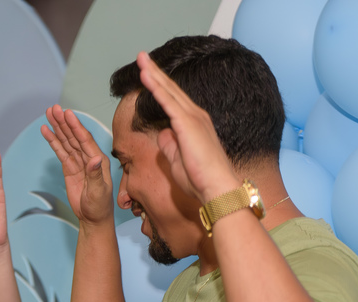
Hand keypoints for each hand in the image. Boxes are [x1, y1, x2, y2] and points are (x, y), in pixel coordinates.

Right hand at [40, 105, 114, 226]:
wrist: (93, 218)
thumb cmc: (99, 206)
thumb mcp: (99, 192)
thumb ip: (96, 175)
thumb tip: (95, 159)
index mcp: (98, 160)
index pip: (85, 140)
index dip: (75, 126)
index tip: (67, 114)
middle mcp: (89, 157)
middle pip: (74, 136)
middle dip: (64, 122)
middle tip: (54, 109)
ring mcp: (78, 162)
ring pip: (66, 141)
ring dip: (58, 128)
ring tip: (49, 114)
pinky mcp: (70, 168)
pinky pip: (60, 151)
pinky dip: (53, 141)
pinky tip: (47, 131)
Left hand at [134, 51, 239, 203]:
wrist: (216, 187)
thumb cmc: (199, 179)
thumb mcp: (177, 160)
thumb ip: (170, 144)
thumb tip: (162, 133)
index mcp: (193, 125)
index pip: (173, 99)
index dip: (159, 85)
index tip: (147, 73)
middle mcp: (195, 116)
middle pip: (171, 89)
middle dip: (155, 72)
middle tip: (142, 57)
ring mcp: (192, 118)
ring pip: (168, 90)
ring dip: (153, 74)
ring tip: (141, 59)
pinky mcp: (187, 123)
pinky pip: (167, 101)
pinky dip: (156, 87)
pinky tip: (145, 76)